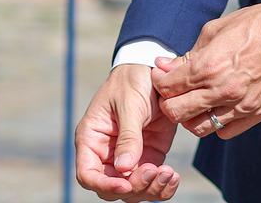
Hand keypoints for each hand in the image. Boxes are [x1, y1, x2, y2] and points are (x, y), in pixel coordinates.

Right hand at [74, 63, 181, 201]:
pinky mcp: (148, 157)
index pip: (87, 174)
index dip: (104, 184)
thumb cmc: (133, 80)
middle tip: (155, 171)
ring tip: (169, 174)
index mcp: (92, 139)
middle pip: (112, 188)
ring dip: (151, 189)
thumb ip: (128, 136)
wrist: (155, 70)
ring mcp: (128, 158)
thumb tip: (124, 168)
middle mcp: (106, 154)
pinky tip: (173, 176)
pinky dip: (163, 186)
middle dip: (134, 187)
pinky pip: (152, 182)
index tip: (126, 183)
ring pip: (134, 190)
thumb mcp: (129, 104)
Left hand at [152, 3, 260, 140]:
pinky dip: (215, 124)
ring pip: (199, 128)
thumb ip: (188, 54)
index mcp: (209, 66)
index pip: (169, 87)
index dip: (160, 81)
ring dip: (190, 117)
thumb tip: (164, 66)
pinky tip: (216, 107)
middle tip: (173, 92)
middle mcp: (223, 90)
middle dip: (169, 102)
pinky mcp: (256, 114)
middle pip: (177, 113)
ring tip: (194, 102)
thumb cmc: (253, 25)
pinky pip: (225, 132)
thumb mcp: (214, 30)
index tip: (163, 75)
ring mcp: (241, 105)